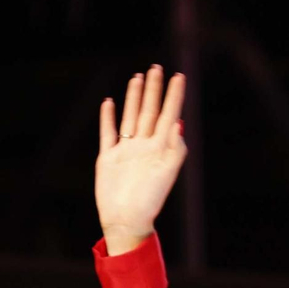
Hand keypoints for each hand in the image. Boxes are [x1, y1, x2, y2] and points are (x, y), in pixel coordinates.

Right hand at [96, 65, 186, 253]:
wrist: (126, 219)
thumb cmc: (149, 200)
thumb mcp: (166, 173)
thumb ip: (174, 148)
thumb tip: (178, 124)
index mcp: (160, 148)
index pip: (170, 115)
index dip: (174, 96)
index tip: (179, 77)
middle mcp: (144, 146)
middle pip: (150, 111)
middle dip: (154, 90)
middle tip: (157, 68)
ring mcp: (126, 150)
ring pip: (131, 117)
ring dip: (134, 98)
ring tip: (137, 78)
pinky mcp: (108, 158)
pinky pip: (108, 133)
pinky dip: (108, 118)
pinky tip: (109, 103)